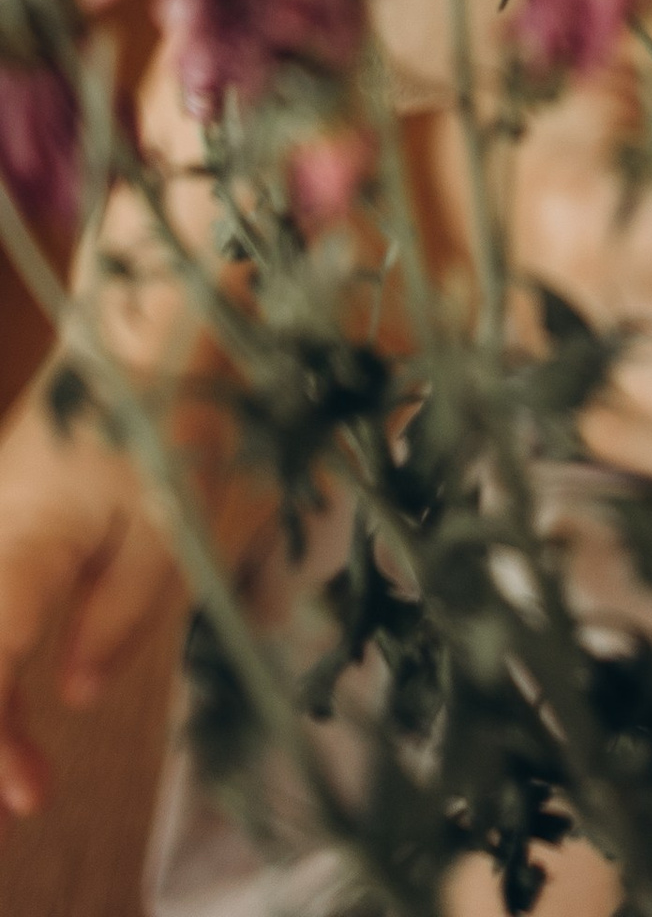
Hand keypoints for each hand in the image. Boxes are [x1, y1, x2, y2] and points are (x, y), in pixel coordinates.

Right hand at [0, 391, 180, 820]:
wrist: (175, 298)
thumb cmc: (190, 406)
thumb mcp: (180, 522)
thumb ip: (122, 612)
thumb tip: (72, 692)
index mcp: (26, 534)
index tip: (30, 796)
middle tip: (30, 791)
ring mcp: (5, 499)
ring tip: (29, 761)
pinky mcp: (24, 487)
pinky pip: (2, 582)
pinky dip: (7, 640)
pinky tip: (28, 679)